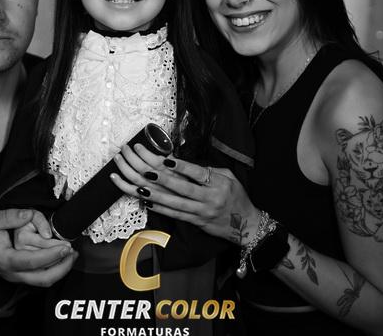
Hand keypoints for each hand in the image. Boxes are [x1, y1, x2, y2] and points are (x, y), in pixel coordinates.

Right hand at [0, 208, 76, 285]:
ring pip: (45, 281)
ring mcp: (19, 278)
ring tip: (72, 254)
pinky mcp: (23, 277)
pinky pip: (43, 278)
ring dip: (62, 269)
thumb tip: (28, 214)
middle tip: (73, 252)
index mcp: (7, 260)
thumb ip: (11, 216)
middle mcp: (14, 274)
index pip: (33, 262)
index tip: (65, 247)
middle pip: (44, 279)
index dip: (51, 255)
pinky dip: (56, 269)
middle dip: (63, 267)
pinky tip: (63, 257)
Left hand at [110, 144, 259, 245]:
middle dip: (159, 177)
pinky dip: (159, 207)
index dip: (181, 166)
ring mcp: (201, 212)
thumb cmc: (236, 197)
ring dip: (152, 193)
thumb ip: (209, 171)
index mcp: (218, 184)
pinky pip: (174, 214)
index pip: (197, 173)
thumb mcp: (229, 178)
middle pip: (180, 187)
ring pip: (173, 203)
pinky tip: (145, 201)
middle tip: (142, 167)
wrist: (246, 225)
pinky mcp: (195, 222)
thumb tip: (184, 163)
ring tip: (136, 184)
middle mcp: (209, 199)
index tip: (165, 158)